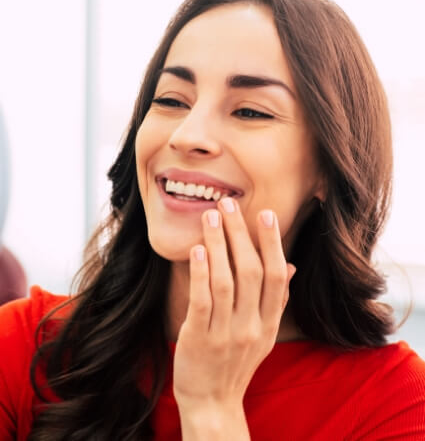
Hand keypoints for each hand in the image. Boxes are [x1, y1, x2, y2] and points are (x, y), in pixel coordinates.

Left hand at [173, 197, 295, 411]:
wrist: (213, 403)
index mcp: (269, 323)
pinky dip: (201, 273)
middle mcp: (252, 326)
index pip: (276, 277)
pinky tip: (198, 249)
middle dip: (241, 235)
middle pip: (251, 272)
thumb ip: (276, 300)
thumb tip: (290, 266)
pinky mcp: (199, 339)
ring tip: (211, 217)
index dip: (272, 243)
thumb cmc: (236, 362)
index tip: (264, 214)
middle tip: (229, 204)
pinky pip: (202, 301)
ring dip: (219, 246)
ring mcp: (226, 334)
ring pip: (226, 282)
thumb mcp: (263, 334)